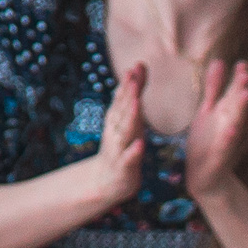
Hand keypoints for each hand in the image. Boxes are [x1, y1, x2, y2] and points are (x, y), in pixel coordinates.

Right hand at [87, 63, 146, 207]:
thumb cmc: (122, 145)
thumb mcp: (129, 118)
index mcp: (118, 119)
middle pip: (122, 111)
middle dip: (128, 94)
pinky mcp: (124, 167)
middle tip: (132, 77)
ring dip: (130, 117)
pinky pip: (129, 158)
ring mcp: (118, 149)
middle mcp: (116, 131)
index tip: (135, 66)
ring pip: (124, 132)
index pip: (123, 99)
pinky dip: (134, 151)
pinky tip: (141, 145)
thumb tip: (139, 65)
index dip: (128, 83)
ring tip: (137, 103)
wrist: (107, 181)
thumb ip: (134, 93)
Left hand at [184, 61, 247, 198]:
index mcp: (225, 112)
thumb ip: (214, 87)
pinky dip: (228, 139)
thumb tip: (220, 61)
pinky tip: (231, 129)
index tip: (242, 64)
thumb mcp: (207, 110)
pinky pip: (224, 147)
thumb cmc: (206, 142)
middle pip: (237, 103)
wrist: (204, 176)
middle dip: (242, 89)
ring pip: (236, 122)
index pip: (234, 91)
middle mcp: (230, 123)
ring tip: (246, 95)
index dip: (238, 78)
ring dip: (241, 110)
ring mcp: (226, 140)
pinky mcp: (219, 157)